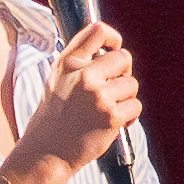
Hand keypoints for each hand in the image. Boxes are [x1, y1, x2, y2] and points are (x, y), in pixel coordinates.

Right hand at [13, 23, 141, 179]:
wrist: (47, 152)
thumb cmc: (53, 118)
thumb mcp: (57, 80)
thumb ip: (78, 62)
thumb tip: (109, 49)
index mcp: (68, 64)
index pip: (97, 31)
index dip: (113, 38)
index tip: (114, 48)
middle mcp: (83, 76)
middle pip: (124, 57)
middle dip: (123, 74)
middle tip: (111, 90)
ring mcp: (98, 96)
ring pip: (132, 84)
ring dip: (126, 97)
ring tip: (107, 110)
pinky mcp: (111, 116)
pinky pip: (135, 106)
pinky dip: (129, 116)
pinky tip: (113, 123)